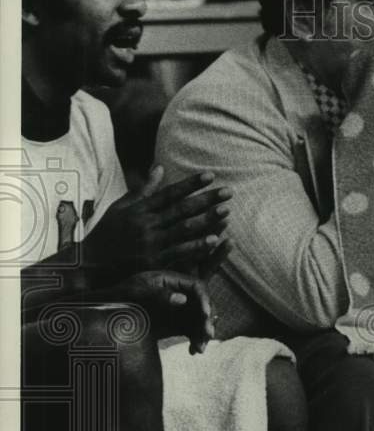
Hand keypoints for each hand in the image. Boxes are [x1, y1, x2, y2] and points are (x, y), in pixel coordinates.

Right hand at [83, 167, 232, 276]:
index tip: (211, 175)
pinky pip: (179, 253)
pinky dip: (197, 246)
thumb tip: (160, 167)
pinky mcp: (152, 262)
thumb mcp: (121, 207)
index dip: (191, 184)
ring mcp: (149, 243)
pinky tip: (214, 240)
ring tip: (227, 212)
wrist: (88, 263)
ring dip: (207, 220)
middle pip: (181, 209)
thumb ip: (144, 190)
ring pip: (183, 229)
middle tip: (228, 192)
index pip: (170, 192)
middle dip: (206, 199)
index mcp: (139, 208)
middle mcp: (145, 223)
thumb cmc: (107, 233)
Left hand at [113, 270, 214, 353]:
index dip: (205, 299)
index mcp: (171, 281)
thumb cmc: (120, 296)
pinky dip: (196, 341)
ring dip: (204, 334)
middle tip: (207, 334)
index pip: (197, 287)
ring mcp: (179, 310)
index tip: (205, 314)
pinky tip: (194, 351)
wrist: (107, 312)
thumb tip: (182, 299)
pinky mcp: (177, 324)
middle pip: (203, 305)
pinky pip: (192, 332)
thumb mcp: (136, 293)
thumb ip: (159, 295)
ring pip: (200, 320)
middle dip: (207, 320)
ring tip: (200, 348)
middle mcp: (179, 294)